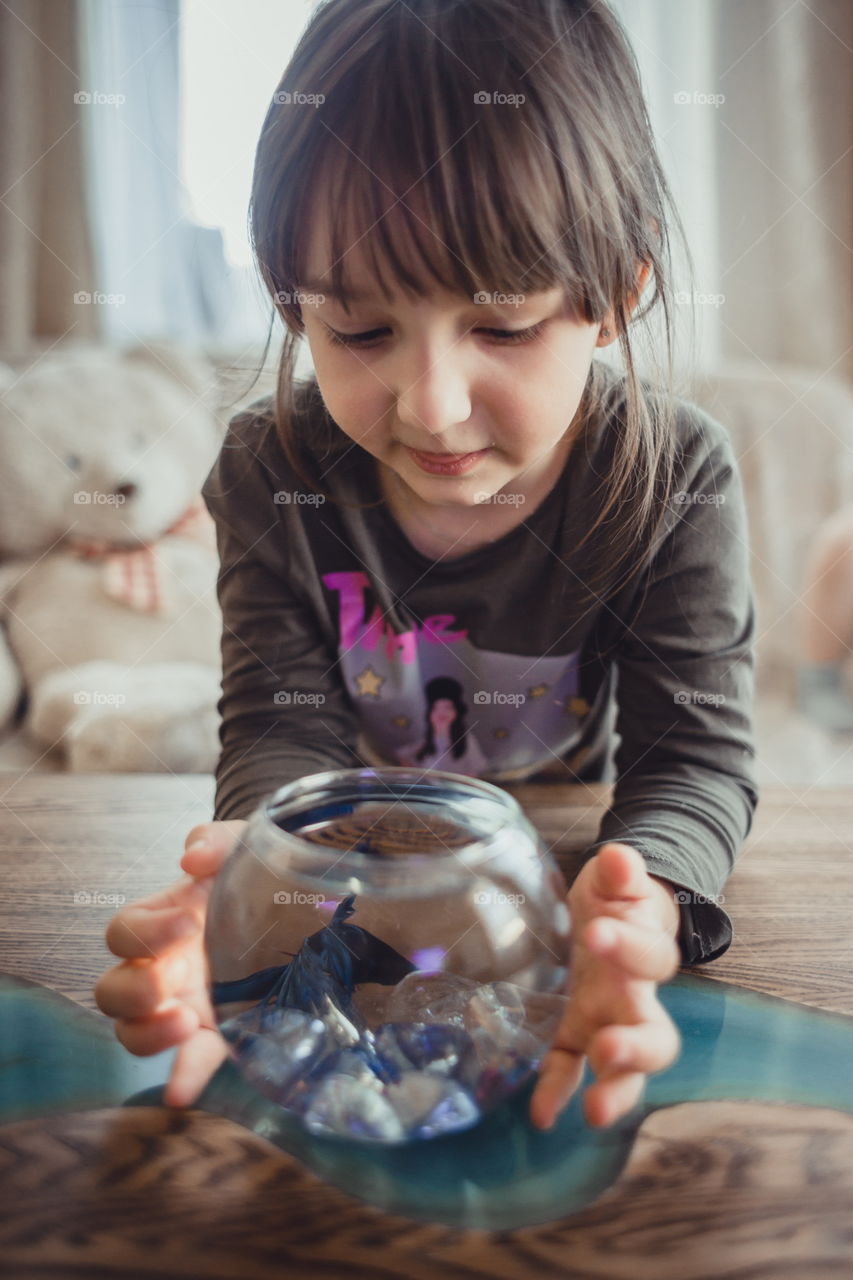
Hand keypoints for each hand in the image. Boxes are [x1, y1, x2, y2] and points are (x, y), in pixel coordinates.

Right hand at [94, 820, 246, 1106]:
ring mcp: (183, 1004)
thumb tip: (192, 856)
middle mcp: (162, 967)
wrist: (301, 904)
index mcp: (161, 922)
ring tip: (187, 1022)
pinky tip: (182, 1093)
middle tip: (170, 981)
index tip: (188, 922)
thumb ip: (216, 841)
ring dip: (148, 1035)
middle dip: (135, 990)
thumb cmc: (255, 873)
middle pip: (113, 991)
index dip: (145, 931)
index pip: (125, 931)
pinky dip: (184, 1077)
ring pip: (133, 1032)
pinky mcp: (215, 1032)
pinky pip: (190, 1061)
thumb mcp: (243, 847)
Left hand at [529, 842, 681, 1129]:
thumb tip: (620, 857)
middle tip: (609, 1046)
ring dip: (614, 1088)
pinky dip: (558, 1092)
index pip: (653, 956)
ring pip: (624, 1068)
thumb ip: (620, 872)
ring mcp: (605, 1024)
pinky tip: (542, 1115)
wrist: (607, 921)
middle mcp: (631, 998)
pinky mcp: (572, 1036)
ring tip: (595, 1111)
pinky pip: (569, 1069)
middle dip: (636, 1047)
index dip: (629, 946)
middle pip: (655, 1035)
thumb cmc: (613, 902)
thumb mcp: (614, 881)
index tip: (597, 931)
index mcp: (644, 953)